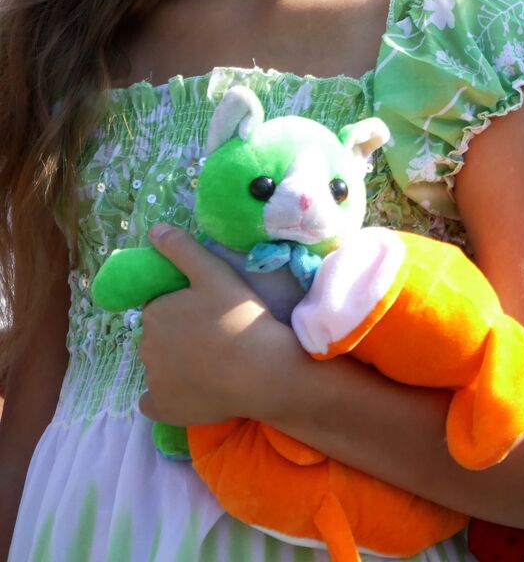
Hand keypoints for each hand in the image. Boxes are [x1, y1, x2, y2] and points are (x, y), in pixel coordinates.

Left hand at [137, 224, 305, 425]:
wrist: (264, 370)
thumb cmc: (241, 317)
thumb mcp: (215, 273)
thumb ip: (183, 249)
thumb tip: (154, 230)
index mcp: (155, 313)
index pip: (162, 307)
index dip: (185, 308)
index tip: (210, 312)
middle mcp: (145, 347)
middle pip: (159, 336)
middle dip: (178, 335)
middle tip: (216, 335)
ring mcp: (153, 381)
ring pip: (160, 366)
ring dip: (177, 363)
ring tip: (214, 363)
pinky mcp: (164, 409)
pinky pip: (156, 402)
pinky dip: (167, 397)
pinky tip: (190, 390)